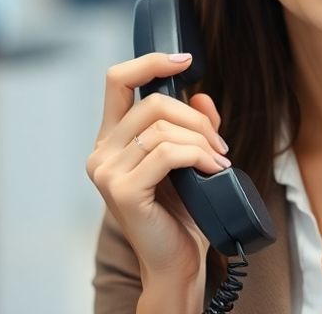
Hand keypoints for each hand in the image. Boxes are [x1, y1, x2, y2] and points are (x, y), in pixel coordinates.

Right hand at [85, 51, 230, 283]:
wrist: (178, 263)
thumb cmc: (181, 214)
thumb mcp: (188, 160)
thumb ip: (191, 126)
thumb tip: (202, 94)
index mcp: (111, 140)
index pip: (117, 81)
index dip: (150, 62)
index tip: (184, 59)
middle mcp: (101, 153)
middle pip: (151, 102)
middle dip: (194, 118)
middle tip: (219, 145)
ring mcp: (108, 172)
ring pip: (162, 128)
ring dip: (202, 140)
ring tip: (220, 161)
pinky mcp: (124, 190)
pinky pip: (168, 153)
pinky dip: (198, 156)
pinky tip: (214, 170)